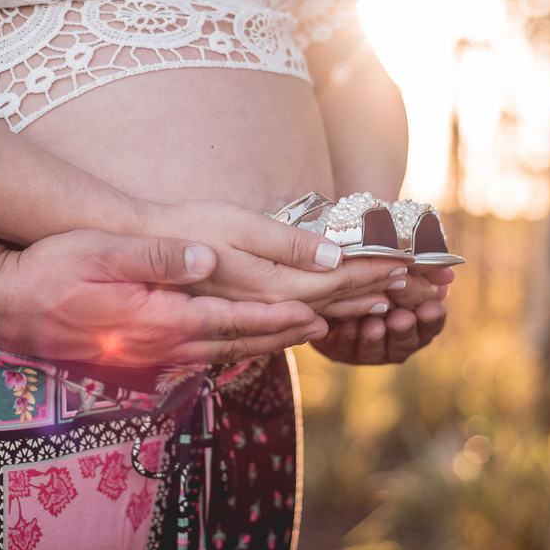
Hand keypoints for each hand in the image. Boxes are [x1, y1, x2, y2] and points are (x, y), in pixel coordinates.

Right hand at [0, 229, 331, 366]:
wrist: (4, 307)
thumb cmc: (47, 272)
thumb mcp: (99, 253)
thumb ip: (153, 257)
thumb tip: (203, 257)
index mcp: (156, 321)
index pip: (230, 324)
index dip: (276, 321)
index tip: (317, 316)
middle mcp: (158, 346)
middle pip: (235, 345)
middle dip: (284, 336)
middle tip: (329, 327)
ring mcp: (147, 355)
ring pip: (219, 354)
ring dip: (264, 344)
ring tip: (299, 334)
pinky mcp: (137, 355)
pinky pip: (197, 356)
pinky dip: (231, 348)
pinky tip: (243, 342)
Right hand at [146, 198, 407, 307]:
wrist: (136, 254)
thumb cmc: (186, 226)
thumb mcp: (237, 225)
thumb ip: (286, 245)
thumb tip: (333, 257)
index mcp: (269, 286)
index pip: (334, 283)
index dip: (371, 272)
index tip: (405, 262)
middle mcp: (264, 309)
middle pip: (331, 305)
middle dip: (373, 292)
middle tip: (412, 284)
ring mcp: (249, 317)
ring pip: (313, 317)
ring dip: (352, 307)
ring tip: (386, 299)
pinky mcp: (238, 317)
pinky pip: (289, 324)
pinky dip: (320, 316)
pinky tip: (327, 316)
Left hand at [311, 267, 452, 364]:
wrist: (326, 279)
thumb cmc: (368, 268)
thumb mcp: (394, 265)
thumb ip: (423, 271)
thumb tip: (448, 276)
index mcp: (415, 315)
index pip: (431, 321)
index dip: (432, 317)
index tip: (431, 308)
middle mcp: (396, 336)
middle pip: (406, 338)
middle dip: (404, 327)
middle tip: (402, 317)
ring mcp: (370, 347)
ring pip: (379, 349)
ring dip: (377, 337)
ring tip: (374, 325)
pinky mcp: (343, 351)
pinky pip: (347, 349)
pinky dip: (349, 338)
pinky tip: (349, 327)